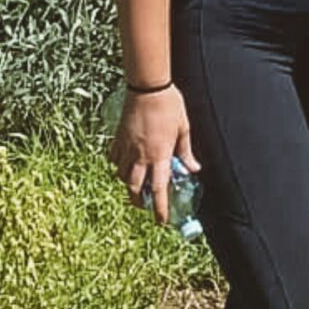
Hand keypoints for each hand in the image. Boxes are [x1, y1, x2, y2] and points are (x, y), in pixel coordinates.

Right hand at [109, 86, 197, 224]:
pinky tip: (125, 162)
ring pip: (122, 175)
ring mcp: (127, 147)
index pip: (159, 189)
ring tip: (137, 183)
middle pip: (135, 188)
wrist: (148, 87)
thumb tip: (194, 169)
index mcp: (160, 155)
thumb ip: (186, 151)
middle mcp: (141, 155)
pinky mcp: (118, 137)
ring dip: (129, 183)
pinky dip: (118, 165)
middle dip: (139, 201)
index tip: (161, 220)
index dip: (160, 208)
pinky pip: (114, 158)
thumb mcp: (183, 128)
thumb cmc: (169, 105)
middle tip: (145, 204)